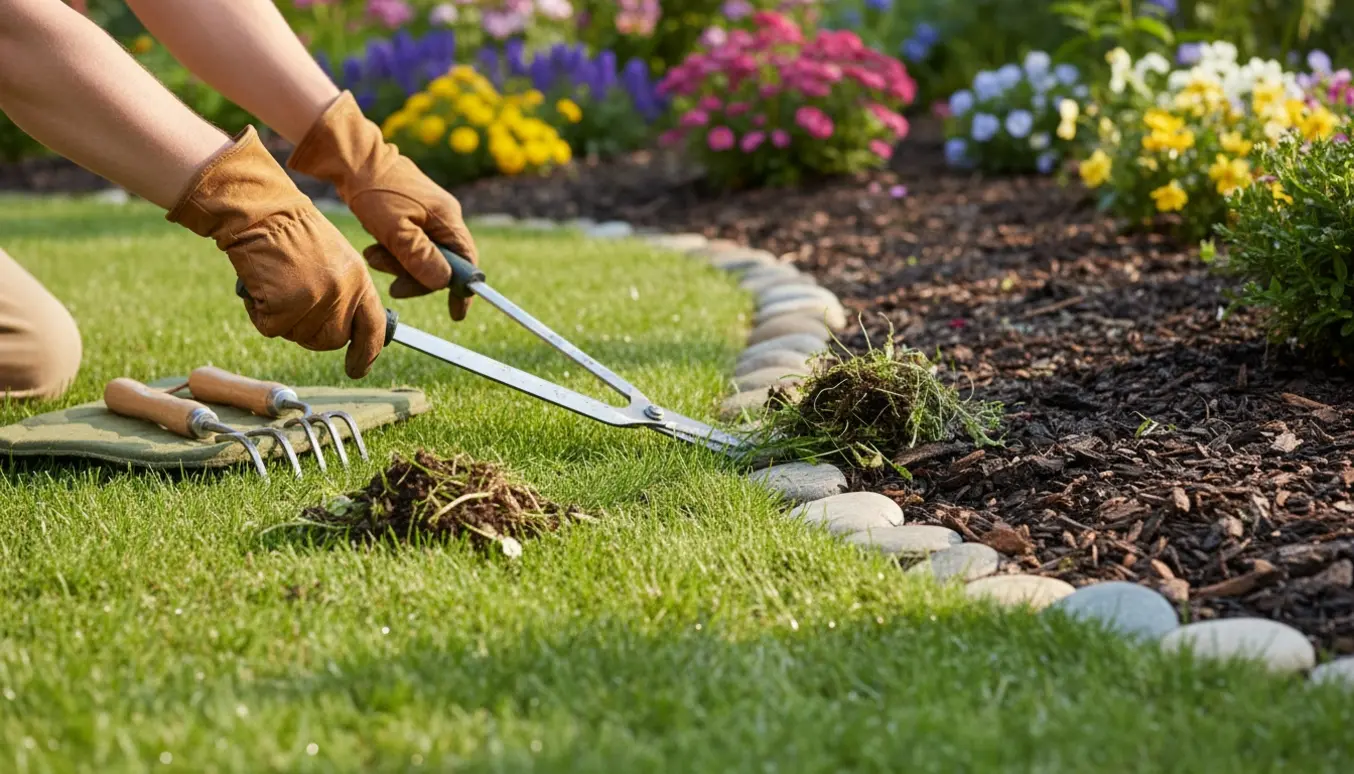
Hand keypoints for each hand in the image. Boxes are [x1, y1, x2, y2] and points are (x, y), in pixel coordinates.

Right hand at [167, 126, 385, 377]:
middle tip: (293, 304)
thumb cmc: (292, 231)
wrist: (261, 210)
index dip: (366, 354)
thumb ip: (346, 292)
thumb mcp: (336, 258)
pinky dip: (259, 312)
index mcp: (359, 279)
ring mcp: (313, 301)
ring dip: (283, 319)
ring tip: (277, 283)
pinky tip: (261, 284)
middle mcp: (342, 293)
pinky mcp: (282, 307)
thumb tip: (347, 330)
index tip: (358, 368)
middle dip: (312, 331)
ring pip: (298, 335)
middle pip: (331, 340)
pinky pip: (270, 327)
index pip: (373, 328)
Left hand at [286, 91, 480, 321]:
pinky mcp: (412, 212)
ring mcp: (429, 213)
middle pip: (442, 262)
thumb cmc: (374, 191)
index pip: (467, 262)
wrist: (353, 157)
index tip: (455, 313)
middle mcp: (444, 216)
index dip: (462, 289)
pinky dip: (394, 250)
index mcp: (447, 219)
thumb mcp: (395, 230)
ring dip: (399, 263)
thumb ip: (421, 257)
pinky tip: (376, 244)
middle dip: (416, 276)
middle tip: (392, 286)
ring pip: (423, 254)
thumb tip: (443, 282)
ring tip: (373, 255)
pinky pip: (411, 242)